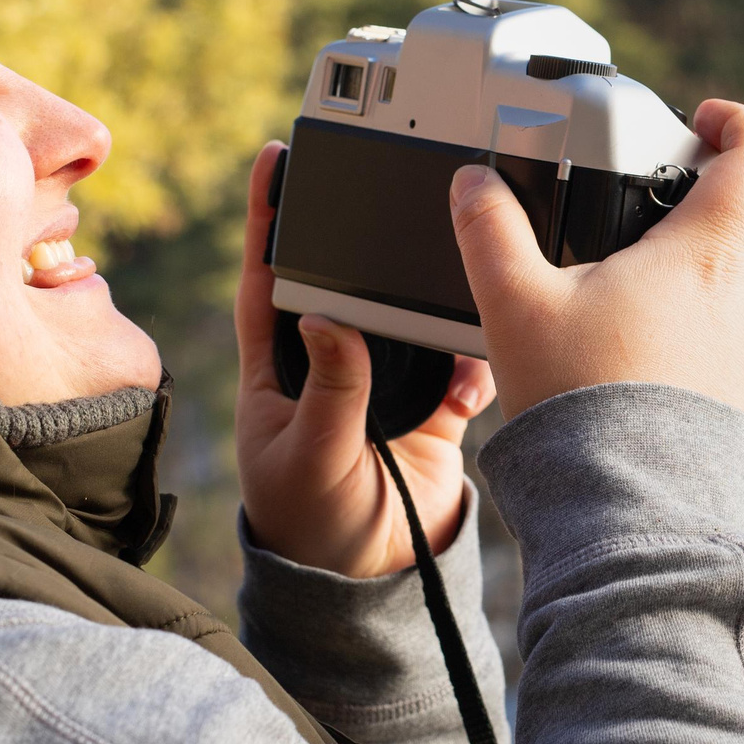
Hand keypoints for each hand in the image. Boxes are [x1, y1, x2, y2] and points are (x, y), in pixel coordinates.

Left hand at [235, 142, 496, 578]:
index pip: (268, 276)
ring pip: (412, 314)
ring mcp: (387, 380)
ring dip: (435, 299)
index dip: (268, 217)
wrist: (370, 586)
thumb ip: (329, 391)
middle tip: (397, 188)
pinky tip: (475, 374)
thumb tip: (333, 319)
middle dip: (373, 239)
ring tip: (456, 276)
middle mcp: (333, 360)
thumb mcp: (307, 458)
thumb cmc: (311, 525)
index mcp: (281, 365)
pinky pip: (463, 363)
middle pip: (351, 278)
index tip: (275, 157)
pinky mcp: (435, 404)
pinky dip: (475, 363)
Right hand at [450, 100, 743, 430]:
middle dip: (730, 200)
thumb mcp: (517, 305)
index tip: (707, 119)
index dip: (741, 124)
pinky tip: (662, 349)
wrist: (629, 507)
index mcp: (705, 255)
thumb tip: (474, 182)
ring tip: (655, 283)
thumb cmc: (582, 402)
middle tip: (674, 203)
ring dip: (722, 269)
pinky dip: (717, 328)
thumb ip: (491, 232)